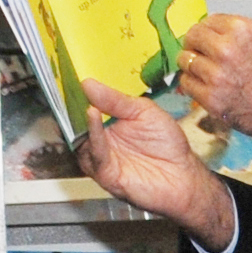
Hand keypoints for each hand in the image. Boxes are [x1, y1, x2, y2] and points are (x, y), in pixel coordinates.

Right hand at [77, 82, 235, 249]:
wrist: (184, 175)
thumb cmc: (167, 144)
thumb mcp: (142, 111)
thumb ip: (115, 100)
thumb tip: (88, 83)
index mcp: (105, 127)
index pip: (84, 110)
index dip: (76, 95)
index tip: (70, 77)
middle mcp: (98, 144)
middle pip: (75, 126)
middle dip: (70, 108)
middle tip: (67, 87)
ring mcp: (100, 160)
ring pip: (81, 140)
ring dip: (80, 120)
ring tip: (83, 100)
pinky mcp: (106, 174)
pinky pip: (96, 154)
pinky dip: (93, 135)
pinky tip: (93, 116)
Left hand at [172, 14, 251, 158]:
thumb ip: (240, 39)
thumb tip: (216, 38)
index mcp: (243, 30)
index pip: (207, 21)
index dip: (205, 31)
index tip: (205, 38)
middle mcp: (227, 49)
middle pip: (192, 38)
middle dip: (194, 45)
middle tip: (198, 54)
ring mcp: (217, 75)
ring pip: (185, 61)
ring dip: (192, 66)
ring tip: (203, 73)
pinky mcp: (211, 99)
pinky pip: (187, 85)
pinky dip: (192, 86)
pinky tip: (204, 88)